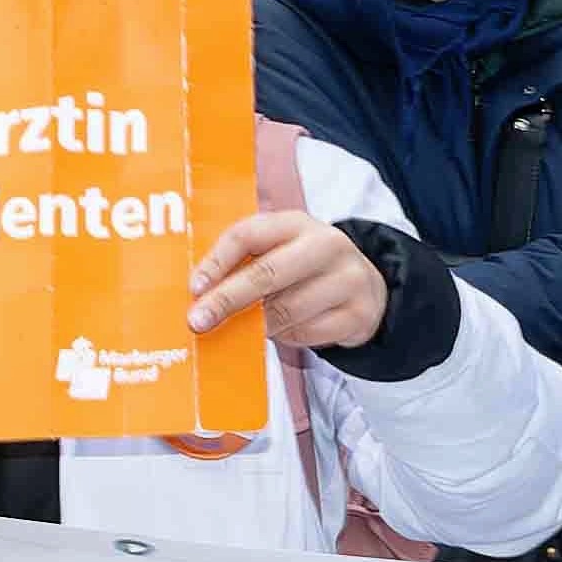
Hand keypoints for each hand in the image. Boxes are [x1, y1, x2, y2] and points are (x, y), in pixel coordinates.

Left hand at [181, 210, 386, 359]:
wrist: (366, 289)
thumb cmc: (305, 270)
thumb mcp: (280, 251)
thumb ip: (245, 263)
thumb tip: (199, 295)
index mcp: (297, 223)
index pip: (248, 234)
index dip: (217, 261)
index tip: (195, 288)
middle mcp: (326, 245)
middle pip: (266, 274)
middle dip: (226, 300)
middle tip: (198, 321)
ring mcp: (347, 279)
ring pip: (285, 310)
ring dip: (258, 324)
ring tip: (247, 327)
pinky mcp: (357, 314)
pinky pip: (306, 334)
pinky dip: (286, 338)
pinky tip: (282, 331)